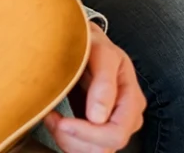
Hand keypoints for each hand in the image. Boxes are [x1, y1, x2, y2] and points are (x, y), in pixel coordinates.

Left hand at [44, 23, 145, 152]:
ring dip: (67, 140)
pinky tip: (55, 120)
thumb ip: (103, 81)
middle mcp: (126, 118)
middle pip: (104, 148)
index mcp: (132, 100)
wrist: (83, 41)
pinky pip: (82, 148)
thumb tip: (98, 117)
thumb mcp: (101, 52)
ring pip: (92, 152)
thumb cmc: (93, 44)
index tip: (62, 121)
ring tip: (51, 117)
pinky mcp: (96, 129)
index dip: (88, 133)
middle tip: (51, 117)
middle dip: (74, 138)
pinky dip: (66, 139)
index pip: (116, 133)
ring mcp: (112, 125)